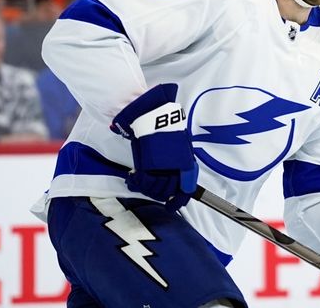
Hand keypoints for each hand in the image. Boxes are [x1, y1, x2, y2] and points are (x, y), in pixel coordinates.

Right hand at [111, 84, 197, 210]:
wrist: (152, 113)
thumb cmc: (164, 126)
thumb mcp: (177, 144)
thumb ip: (177, 160)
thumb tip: (177, 177)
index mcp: (186, 161)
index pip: (186, 188)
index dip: (179, 200)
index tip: (172, 206)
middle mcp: (177, 166)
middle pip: (168, 190)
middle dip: (159, 192)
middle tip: (151, 186)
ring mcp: (163, 166)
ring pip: (156, 188)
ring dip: (147, 187)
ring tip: (140, 180)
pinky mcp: (149, 164)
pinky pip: (144, 181)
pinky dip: (137, 182)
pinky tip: (133, 176)